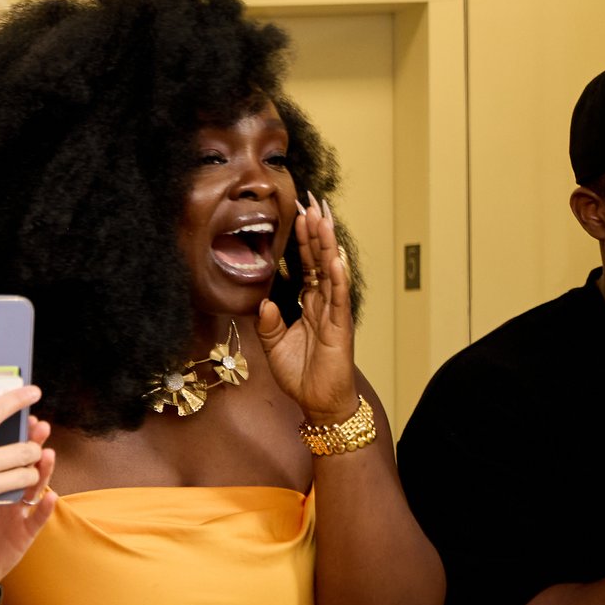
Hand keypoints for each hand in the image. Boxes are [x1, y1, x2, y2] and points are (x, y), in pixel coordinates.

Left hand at [0, 419, 58, 595]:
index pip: (4, 447)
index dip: (14, 429)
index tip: (20, 407)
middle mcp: (6, 489)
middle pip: (25, 460)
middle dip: (32, 442)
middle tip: (37, 426)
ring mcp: (17, 510)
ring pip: (37, 485)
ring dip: (43, 469)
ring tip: (46, 454)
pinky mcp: (22, 533)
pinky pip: (36, 518)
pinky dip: (45, 507)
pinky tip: (50, 495)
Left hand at [257, 196, 360, 424]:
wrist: (319, 402)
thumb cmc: (301, 374)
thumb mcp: (274, 346)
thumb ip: (269, 323)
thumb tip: (264, 302)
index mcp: (308, 303)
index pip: (306, 264)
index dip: (302, 240)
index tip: (298, 213)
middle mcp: (323, 303)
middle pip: (320, 260)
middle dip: (316, 231)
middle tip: (313, 202)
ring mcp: (334, 313)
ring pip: (331, 272)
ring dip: (328, 246)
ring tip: (324, 219)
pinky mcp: (340, 328)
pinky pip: (338, 300)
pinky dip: (337, 279)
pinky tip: (336, 259)